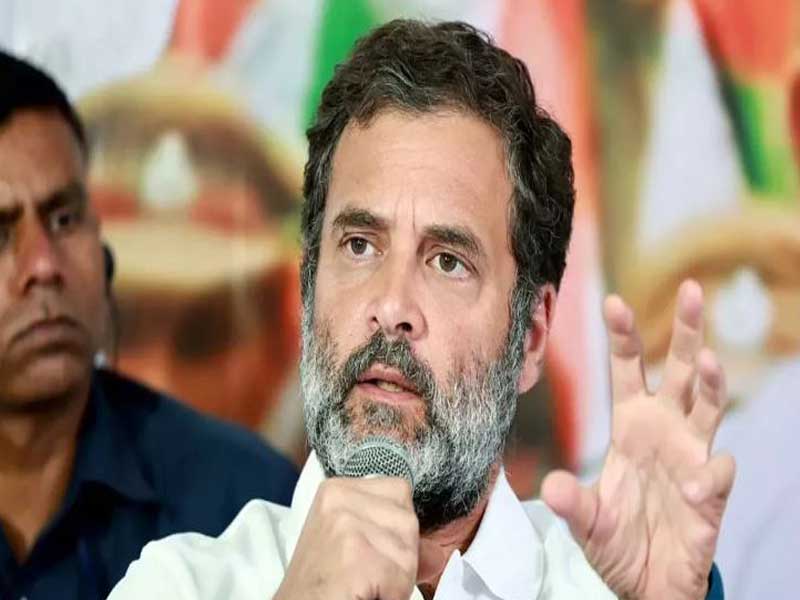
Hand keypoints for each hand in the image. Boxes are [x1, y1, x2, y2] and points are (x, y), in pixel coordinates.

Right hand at [275, 476, 418, 599]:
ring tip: (361, 585)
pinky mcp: (355, 553)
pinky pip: (401, 578)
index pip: (399, 492)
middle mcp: (340, 498)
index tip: (372, 552)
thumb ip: (396, 542)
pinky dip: (390, 595)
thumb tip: (437, 555)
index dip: (396, 530)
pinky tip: (361, 594)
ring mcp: (346, 523)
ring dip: (395, 580)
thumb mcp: (354, 550)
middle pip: (408, 521)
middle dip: (398, 556)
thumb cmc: (320, 585)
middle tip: (365, 575)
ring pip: (409, 552)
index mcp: (338, 489)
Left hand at [541, 280, 734, 599]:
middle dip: (688, 331)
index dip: (623, 336)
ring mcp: (691, 457)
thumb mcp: (586, 520)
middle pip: (679, 371)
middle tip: (692, 290)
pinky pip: (716, 474)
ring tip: (706, 361)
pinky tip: (693, 488)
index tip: (613, 300)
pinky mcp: (710, 494)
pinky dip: (708, 477)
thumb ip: (572, 504)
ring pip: (709, 406)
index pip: (628, 370)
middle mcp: (665, 430)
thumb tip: (552, 487)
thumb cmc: (617, 540)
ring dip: (710, 383)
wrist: (647, 585)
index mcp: (631, 424)